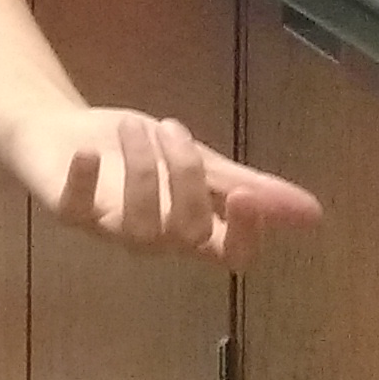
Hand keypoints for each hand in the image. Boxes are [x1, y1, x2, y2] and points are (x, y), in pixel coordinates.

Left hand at [18, 106, 319, 267]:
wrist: (63, 134)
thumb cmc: (137, 156)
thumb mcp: (199, 165)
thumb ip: (248, 188)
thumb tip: (315, 214)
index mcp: (191, 229)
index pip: (231, 254)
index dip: (243, 235)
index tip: (247, 196)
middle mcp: (153, 238)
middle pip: (186, 232)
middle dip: (187, 177)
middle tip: (173, 129)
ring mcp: (108, 228)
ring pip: (138, 224)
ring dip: (144, 172)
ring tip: (140, 125)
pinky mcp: (67, 210)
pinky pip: (75, 210)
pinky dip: (83, 182)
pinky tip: (88, 155)